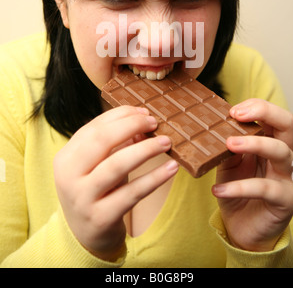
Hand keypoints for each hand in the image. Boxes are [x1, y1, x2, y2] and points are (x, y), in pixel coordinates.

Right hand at [53, 106, 178, 260]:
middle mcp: (68, 176)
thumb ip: (113, 143)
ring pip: (116, 165)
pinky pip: (132, 193)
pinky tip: (171, 169)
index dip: (120, 116)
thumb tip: (143, 123)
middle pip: (101, 141)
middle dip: (131, 126)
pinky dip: (154, 178)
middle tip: (154, 123)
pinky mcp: (101, 218)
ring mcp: (83, 198)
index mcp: (65, 158)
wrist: (84, 236)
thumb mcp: (96, 165)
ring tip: (166, 142)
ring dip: (145, 150)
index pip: (93, 128)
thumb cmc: (95, 190)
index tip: (143, 112)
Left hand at [212, 99, 292, 251]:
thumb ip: (227, 145)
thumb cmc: (238, 188)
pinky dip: (239, 187)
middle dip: (265, 113)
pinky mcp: (284, 200)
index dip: (257, 107)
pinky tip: (218, 190)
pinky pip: (264, 188)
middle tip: (237, 115)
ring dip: (254, 143)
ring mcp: (287, 177)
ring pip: (280, 152)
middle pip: (288, 125)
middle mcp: (284, 156)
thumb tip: (215, 124)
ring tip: (228, 144)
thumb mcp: (229, 162)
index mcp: (272, 142)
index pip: (274, 116)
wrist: (242, 227)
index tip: (233, 110)